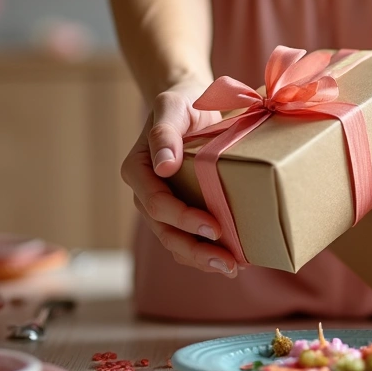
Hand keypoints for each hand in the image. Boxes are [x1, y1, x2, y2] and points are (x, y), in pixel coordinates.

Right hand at [121, 80, 241, 276]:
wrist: (192, 104)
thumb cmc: (182, 102)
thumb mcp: (172, 106)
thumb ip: (165, 133)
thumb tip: (164, 165)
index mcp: (138, 169)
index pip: (156, 203)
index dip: (183, 219)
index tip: (214, 227)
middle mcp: (146, 192)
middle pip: (165, 231)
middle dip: (195, 251)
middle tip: (227, 263)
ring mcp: (163, 205)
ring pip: (176, 241)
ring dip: (202, 259)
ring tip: (232, 268)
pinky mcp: (182, 210)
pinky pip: (189, 237)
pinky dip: (208, 251)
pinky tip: (233, 260)